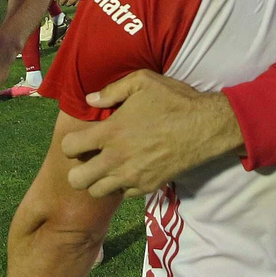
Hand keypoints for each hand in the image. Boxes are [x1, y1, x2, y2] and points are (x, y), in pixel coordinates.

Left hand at [61, 71, 243, 197]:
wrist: (206, 127)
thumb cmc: (174, 101)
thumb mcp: (143, 82)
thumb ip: (112, 90)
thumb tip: (90, 99)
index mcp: (110, 133)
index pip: (69, 147)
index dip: (71, 143)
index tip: (81, 138)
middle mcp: (116, 159)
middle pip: (76, 180)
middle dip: (77, 169)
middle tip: (89, 158)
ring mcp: (131, 177)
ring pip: (97, 192)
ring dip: (97, 180)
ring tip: (107, 167)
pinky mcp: (147, 187)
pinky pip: (122, 194)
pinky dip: (121, 186)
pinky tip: (129, 170)